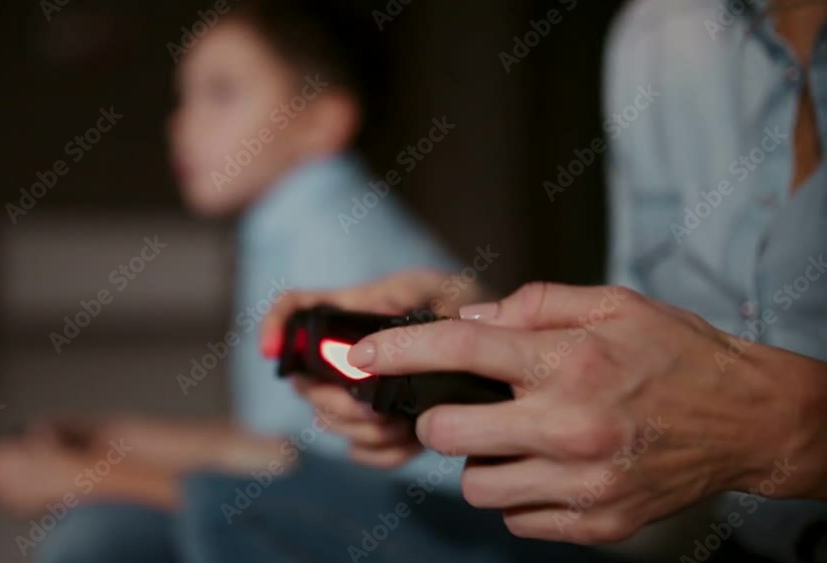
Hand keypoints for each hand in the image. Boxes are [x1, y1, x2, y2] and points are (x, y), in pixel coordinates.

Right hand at [262, 268, 487, 466]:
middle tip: (371, 407)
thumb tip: (371, 325)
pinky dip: (380, 453)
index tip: (272, 350)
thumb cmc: (465, 302)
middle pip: (307, 383)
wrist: (500, 338)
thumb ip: (405, 301)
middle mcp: (349, 355)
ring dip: (359, 430)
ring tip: (397, 423)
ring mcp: (363, 393)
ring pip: (331, 421)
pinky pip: (364, 451)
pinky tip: (405, 439)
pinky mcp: (387, 425)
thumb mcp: (440, 289)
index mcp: (354, 311)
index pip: (294, 308)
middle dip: (330, 402)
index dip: (274, 325)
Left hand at [344, 282, 825, 542]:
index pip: (461, 351)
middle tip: (460, 409)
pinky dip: (518, 496)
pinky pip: (518, 520)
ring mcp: (584, 482)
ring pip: (477, 487)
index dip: (400, 351)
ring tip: (514, 440)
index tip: (363, 358)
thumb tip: (470, 320)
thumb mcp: (611, 305)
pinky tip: (546, 468)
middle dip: (438, 418)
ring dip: (479, 461)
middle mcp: (571, 425)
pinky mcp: (598, 523)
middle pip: (449, 433)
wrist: (748, 420)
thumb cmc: (677, 355)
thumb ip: (533, 307)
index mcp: (569, 362)